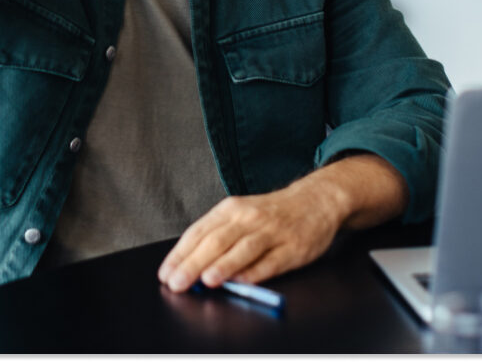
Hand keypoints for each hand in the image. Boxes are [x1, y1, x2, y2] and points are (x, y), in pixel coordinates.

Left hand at [157, 177, 347, 292]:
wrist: (316, 199)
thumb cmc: (271, 212)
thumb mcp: (241, 215)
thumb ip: (217, 237)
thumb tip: (190, 265)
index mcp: (230, 209)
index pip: (199, 232)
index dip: (180, 254)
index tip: (166, 273)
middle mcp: (249, 218)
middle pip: (217, 241)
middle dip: (194, 263)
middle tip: (177, 282)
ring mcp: (272, 232)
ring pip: (244, 249)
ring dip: (224, 265)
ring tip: (207, 280)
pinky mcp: (293, 247)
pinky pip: (272, 261)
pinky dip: (256, 272)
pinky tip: (242, 282)